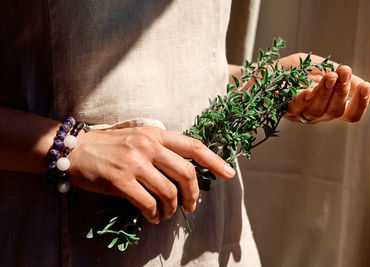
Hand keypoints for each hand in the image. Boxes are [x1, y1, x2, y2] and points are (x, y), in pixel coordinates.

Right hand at [68, 126, 234, 223]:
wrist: (75, 149)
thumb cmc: (110, 145)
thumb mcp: (139, 137)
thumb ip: (161, 148)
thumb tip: (185, 171)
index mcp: (156, 134)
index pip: (193, 145)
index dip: (214, 160)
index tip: (229, 173)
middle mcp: (148, 145)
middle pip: (186, 172)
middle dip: (192, 194)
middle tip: (190, 206)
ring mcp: (134, 162)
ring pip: (168, 192)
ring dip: (171, 209)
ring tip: (165, 215)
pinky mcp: (120, 180)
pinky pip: (147, 204)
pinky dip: (153, 215)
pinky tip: (151, 217)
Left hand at [281, 53, 369, 122]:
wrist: (266, 69)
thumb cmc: (297, 70)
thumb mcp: (325, 69)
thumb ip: (347, 82)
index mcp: (329, 106)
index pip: (350, 114)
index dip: (360, 104)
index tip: (367, 87)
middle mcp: (317, 114)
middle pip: (335, 111)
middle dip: (342, 91)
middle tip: (345, 71)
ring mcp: (300, 114)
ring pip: (317, 110)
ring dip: (325, 92)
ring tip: (330, 75)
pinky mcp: (283, 110)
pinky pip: (295, 108)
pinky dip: (303, 99)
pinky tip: (309, 90)